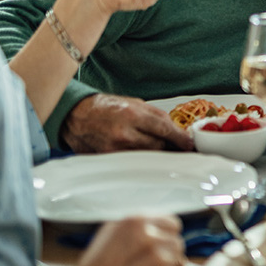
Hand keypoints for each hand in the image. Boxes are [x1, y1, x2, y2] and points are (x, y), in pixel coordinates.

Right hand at [62, 94, 194, 152]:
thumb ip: (156, 116)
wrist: (76, 116)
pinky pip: (132, 163)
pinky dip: (140, 159)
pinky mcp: (107, 160)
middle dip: (167, 145)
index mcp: (131, 114)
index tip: (189, 144)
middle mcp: (123, 133)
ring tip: (156, 147)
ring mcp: (114, 149)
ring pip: (146, 157)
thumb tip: (176, 130)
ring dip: (155, 153)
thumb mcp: (134, 103)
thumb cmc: (106, 107)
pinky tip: (141, 153)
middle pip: (157, 146)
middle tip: (174, 145)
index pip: (163, 129)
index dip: (179, 138)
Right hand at [68, 215, 184, 265]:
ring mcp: (160, 261)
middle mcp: (151, 238)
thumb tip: (156, 224)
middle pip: (177, 243)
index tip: (160, 245)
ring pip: (178, 263)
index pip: (172, 223)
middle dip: (167, 254)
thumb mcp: (107, 234)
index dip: (165, 236)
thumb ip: (136, 226)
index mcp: (137, 222)